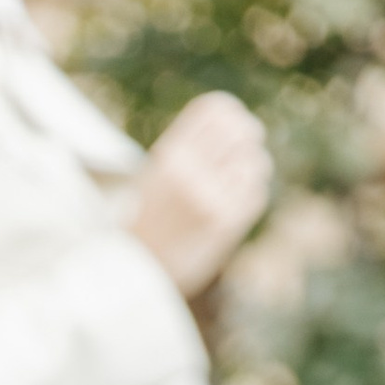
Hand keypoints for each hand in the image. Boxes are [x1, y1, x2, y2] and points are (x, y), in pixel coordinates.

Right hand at [131, 93, 270, 296]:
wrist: (128, 275)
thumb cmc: (142, 224)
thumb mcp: (154, 176)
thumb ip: (187, 151)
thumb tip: (237, 128)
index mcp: (169, 154)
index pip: (216, 109)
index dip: (232, 114)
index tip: (234, 126)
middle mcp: (190, 172)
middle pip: (242, 131)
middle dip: (249, 137)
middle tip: (246, 148)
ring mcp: (209, 199)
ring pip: (254, 162)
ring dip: (253, 167)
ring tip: (240, 178)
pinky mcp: (224, 225)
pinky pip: (256, 194)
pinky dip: (252, 193)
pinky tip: (237, 201)